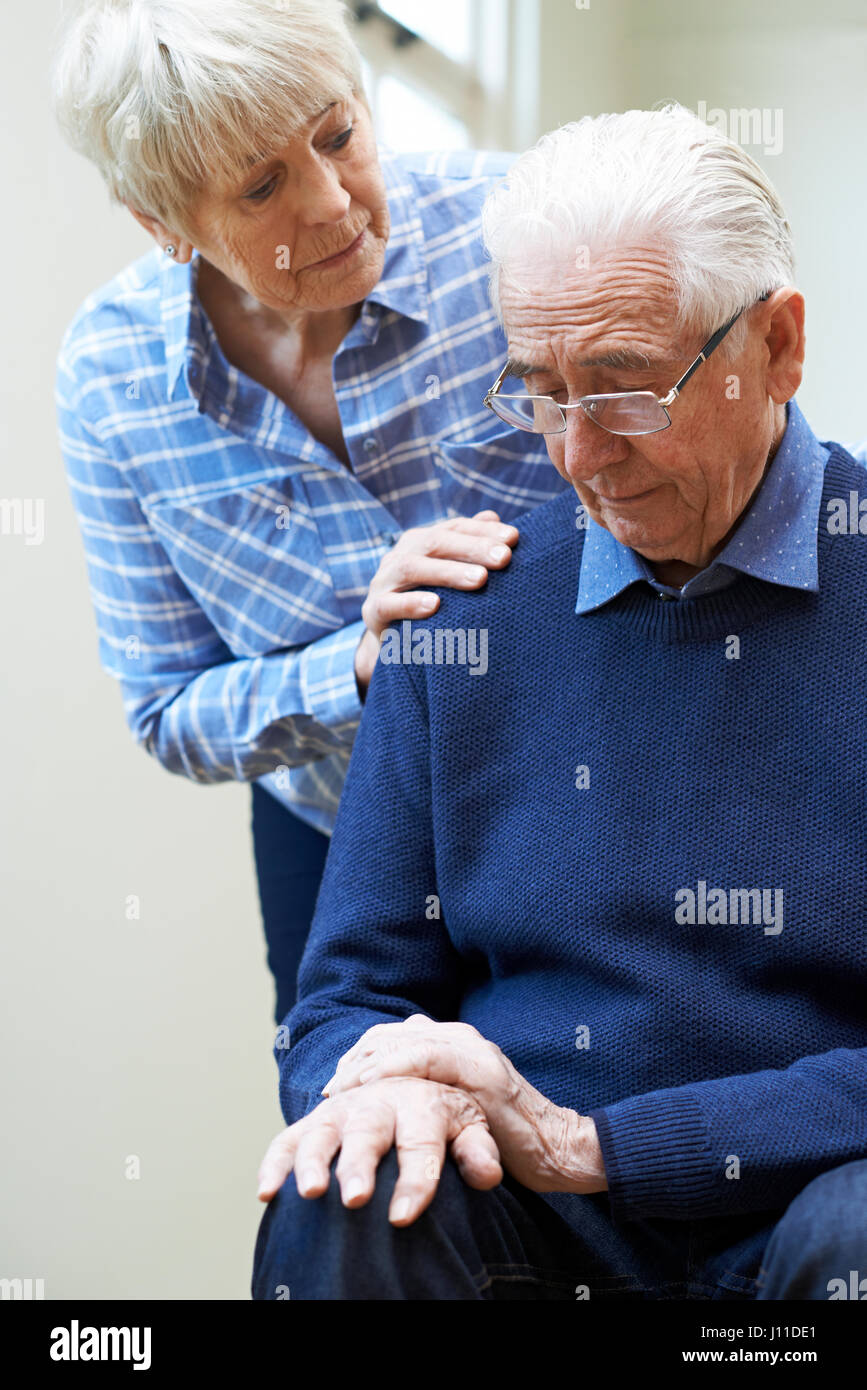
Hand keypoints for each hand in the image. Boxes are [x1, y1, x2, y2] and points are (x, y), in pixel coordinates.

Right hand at [256, 1075, 502, 1225]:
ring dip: (312, 1161)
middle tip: (354, 1200)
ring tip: (309, 1194)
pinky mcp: (317, 1120)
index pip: (423, 1140)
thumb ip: (479, 1150)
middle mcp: (380, 1098)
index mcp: (424, 1099)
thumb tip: (487, 1174)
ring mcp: (344, 1108)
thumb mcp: (474, 1127)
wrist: (412, 1088)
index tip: (403, 1217)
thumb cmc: (446, 1119)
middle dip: (358, 1164)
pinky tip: (267, 1193)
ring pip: (323, 1129)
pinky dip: (275, 1162)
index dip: (415, 1179)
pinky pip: (289, 1137)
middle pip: (369, 1129)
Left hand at [323, 1016, 607, 1194]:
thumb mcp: (457, 1109)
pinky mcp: (483, 1073)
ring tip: (341, 1091)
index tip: (335, 1087)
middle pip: (390, 1035)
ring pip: (404, 1040)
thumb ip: (428, 1094)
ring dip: (366, 1064)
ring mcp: (473, 1051)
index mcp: (453, 1041)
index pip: (391, 1036)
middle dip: (354, 1060)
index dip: (358, 1057)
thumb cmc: (504, 1138)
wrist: (558, 1149)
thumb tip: (381, 1107)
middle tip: (331, 1093)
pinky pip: (429, 1057)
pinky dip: (396, 1066)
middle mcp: (461, 1037)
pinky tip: (373, 1085)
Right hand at [354, 510, 517, 694]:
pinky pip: (388, 604)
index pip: (454, 528)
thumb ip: (471, 546)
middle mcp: (399, 554)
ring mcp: (382, 582)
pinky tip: (435, 606)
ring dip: (447, 572)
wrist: (396, 641)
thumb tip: (494, 516)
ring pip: (410, 568)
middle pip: (434, 542)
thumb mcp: (453, 575)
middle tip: (504, 559)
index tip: (514, 539)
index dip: (483, 531)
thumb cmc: (434, 603)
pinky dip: (411, 603)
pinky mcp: (373, 611)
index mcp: (421, 542)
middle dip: (472, 548)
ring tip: (479, 579)